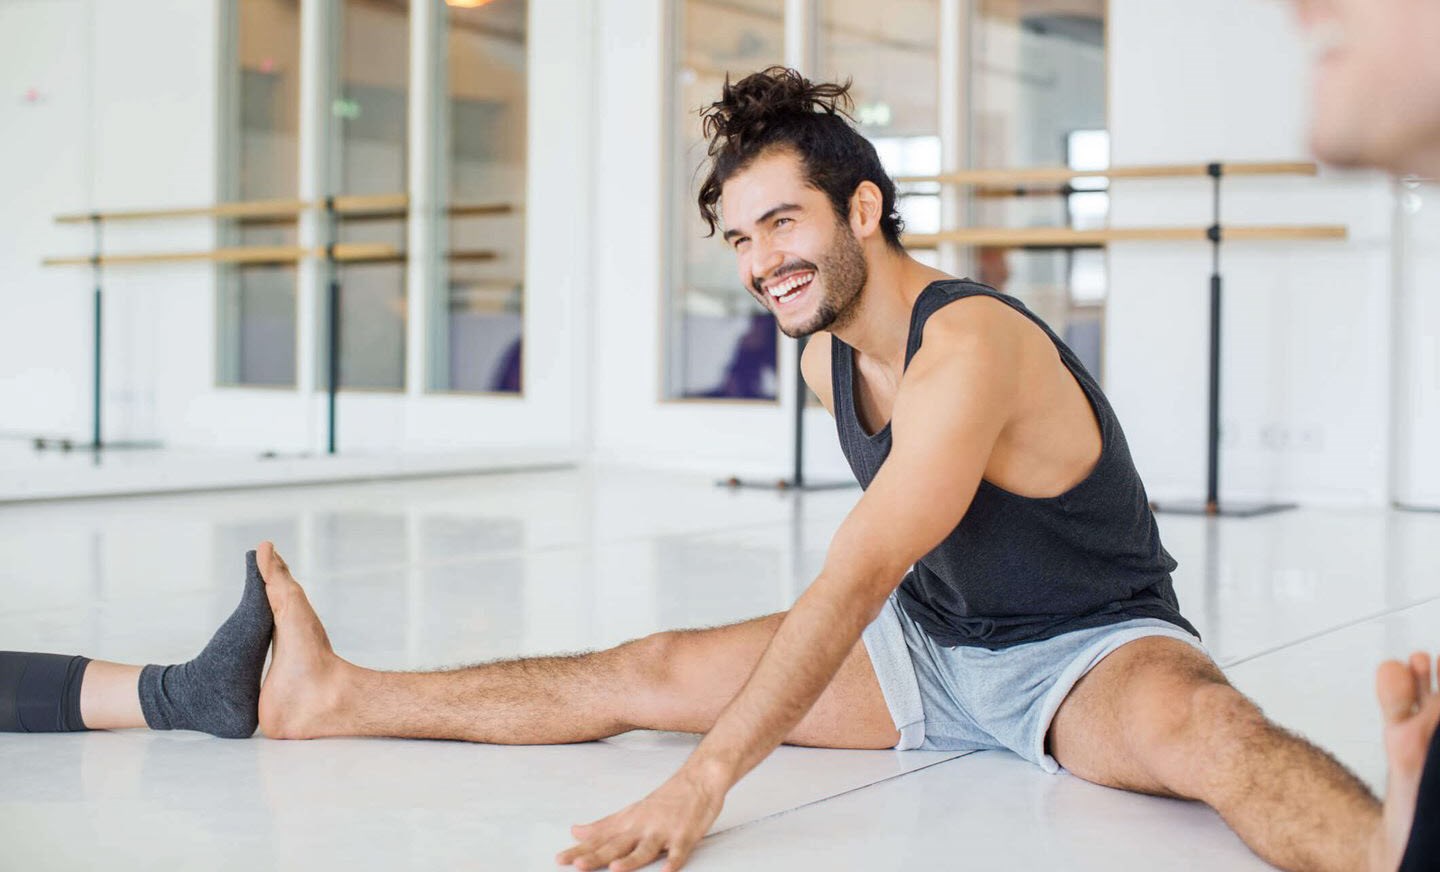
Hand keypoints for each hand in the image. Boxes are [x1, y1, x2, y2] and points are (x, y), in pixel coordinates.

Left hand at [556, 766, 725, 871]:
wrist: (699, 778)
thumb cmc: (665, 799)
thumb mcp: (630, 811)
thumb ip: (603, 825)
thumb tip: (576, 832)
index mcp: (628, 822)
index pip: (599, 839)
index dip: (579, 851)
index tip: (560, 860)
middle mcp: (642, 826)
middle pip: (616, 845)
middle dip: (597, 856)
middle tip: (577, 866)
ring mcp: (664, 831)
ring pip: (645, 848)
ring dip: (630, 860)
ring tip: (615, 870)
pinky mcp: (685, 835)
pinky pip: (679, 851)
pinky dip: (674, 861)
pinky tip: (667, 871)